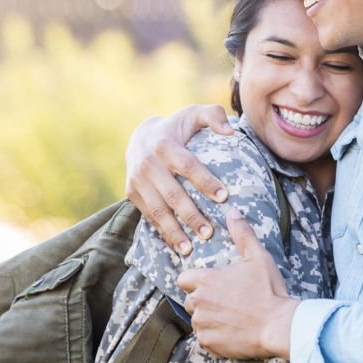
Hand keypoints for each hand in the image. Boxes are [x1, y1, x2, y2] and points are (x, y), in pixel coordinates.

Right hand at [125, 104, 233, 255]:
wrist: (140, 136)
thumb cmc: (176, 127)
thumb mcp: (193, 114)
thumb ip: (213, 116)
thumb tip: (230, 132)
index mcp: (165, 144)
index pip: (188, 166)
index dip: (206, 181)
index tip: (224, 197)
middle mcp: (148, 163)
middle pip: (173, 194)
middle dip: (191, 215)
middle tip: (209, 232)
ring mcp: (137, 180)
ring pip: (157, 210)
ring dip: (174, 231)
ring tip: (190, 249)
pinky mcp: (131, 193)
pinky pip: (148, 216)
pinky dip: (162, 232)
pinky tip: (177, 247)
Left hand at [178, 208, 298, 358]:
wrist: (279, 325)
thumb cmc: (269, 290)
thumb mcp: (258, 257)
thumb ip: (242, 233)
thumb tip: (232, 212)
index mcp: (205, 280)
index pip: (184, 279)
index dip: (196, 281)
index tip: (212, 284)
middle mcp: (198, 302)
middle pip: (190, 300)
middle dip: (203, 300)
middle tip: (227, 301)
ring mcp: (202, 325)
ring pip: (198, 320)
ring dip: (209, 318)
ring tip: (232, 317)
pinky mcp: (208, 344)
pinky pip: (205, 338)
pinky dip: (215, 336)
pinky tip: (233, 331)